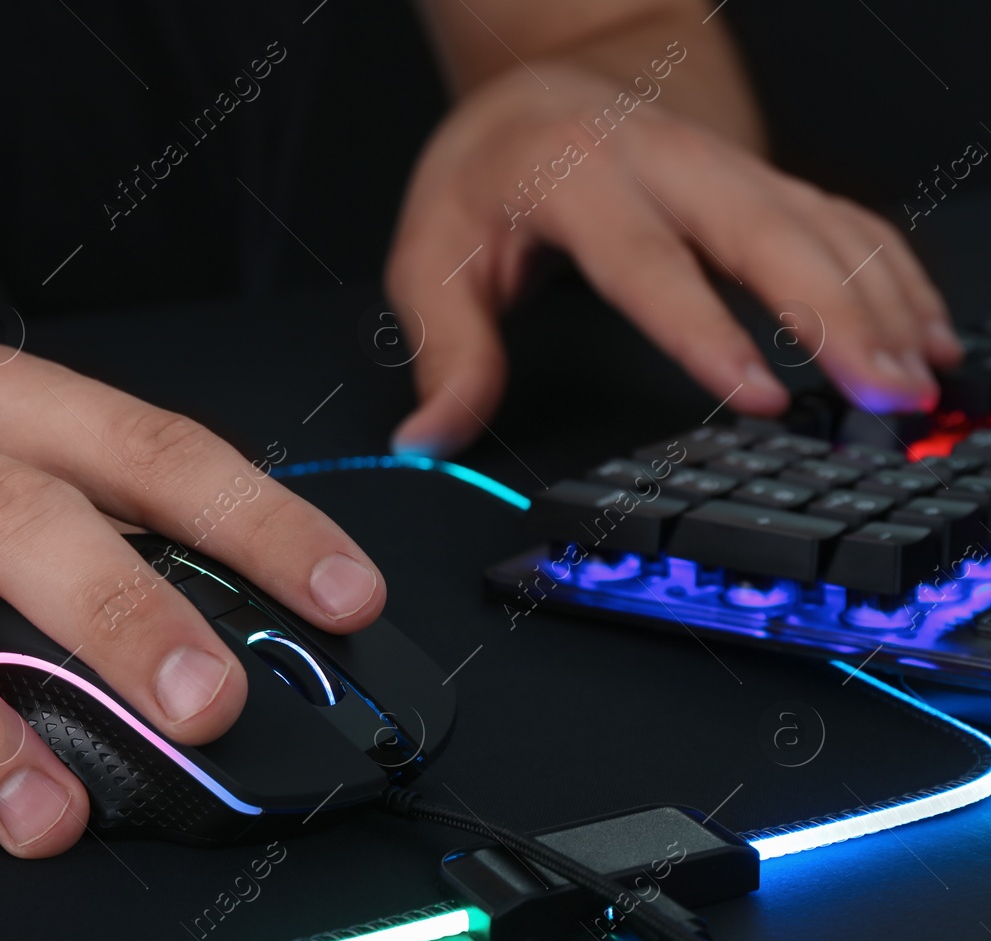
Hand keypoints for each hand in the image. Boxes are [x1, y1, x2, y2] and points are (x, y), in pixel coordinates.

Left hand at [385, 63, 962, 454]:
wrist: (540, 87)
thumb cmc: (489, 175)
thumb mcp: (433, 258)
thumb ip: (445, 353)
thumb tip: (427, 440)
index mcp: (579, 178)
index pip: (648, 262)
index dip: (705, 330)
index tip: (755, 393)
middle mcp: (667, 164)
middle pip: (766, 234)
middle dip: (833, 316)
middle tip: (879, 393)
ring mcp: (728, 166)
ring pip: (823, 224)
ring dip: (881, 301)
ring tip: (917, 380)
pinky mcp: (765, 180)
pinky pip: (846, 221)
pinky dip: (894, 276)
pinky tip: (925, 332)